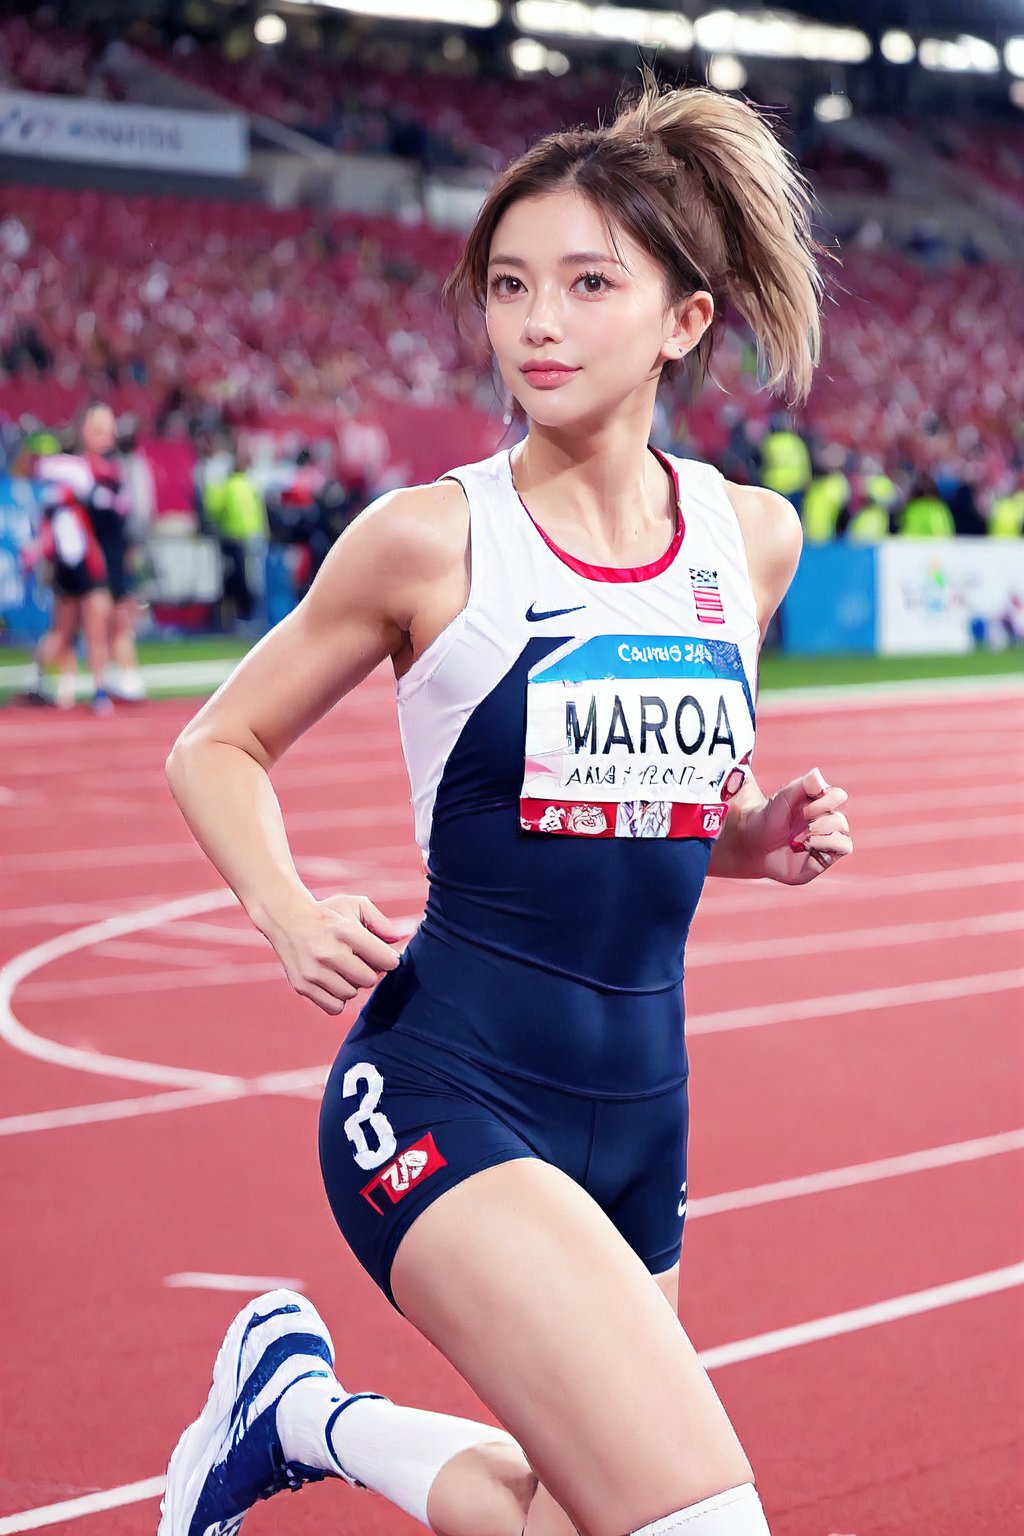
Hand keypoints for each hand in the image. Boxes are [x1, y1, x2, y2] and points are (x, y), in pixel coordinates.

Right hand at [262, 891, 402, 1014]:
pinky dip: (337, 998)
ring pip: (351, 994)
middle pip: (369, 979)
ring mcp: (313, 972)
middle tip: (359, 961)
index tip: (384, 956)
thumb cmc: (327, 915)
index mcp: (345, 931)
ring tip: (341, 968)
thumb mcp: (355, 906)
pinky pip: (334, 1007)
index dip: (390, 959)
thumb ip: (381, 922)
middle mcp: (328, 953)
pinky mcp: (302, 986)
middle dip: (369, 971)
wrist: (286, 919)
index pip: (385, 959)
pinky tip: (332, 981)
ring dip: (351, 984)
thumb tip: (400, 939)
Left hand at [757, 767, 853, 885]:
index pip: (838, 796)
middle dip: (817, 821)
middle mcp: (827, 822)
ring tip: (799, 838)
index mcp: (819, 804)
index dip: (824, 801)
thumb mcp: (783, 798)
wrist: (755, 844)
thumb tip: (817, 773)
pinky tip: (807, 846)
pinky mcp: (826, 857)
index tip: (804, 807)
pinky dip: (827, 844)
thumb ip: (801, 785)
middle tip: (797, 826)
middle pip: (840, 818)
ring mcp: (827, 841)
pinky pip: (844, 848)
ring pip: (843, 833)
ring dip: (821, 832)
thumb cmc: (770, 818)